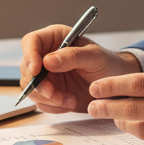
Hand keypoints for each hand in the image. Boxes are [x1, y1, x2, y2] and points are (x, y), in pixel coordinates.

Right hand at [19, 24, 141, 112]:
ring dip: (48, 98)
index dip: (29, 55)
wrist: (116, 87)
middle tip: (55, 93)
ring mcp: (47, 75)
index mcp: (55, 38)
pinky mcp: (50, 93)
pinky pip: (41, 102)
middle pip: (27, 69)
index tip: (36, 71)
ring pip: (31, 88)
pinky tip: (70, 102)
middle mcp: (46, 56)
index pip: (31, 42)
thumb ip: (72, 56)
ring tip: (69, 100)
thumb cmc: (108, 64)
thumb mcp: (94, 56)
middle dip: (39, 84)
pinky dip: (53, 106)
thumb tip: (48, 61)